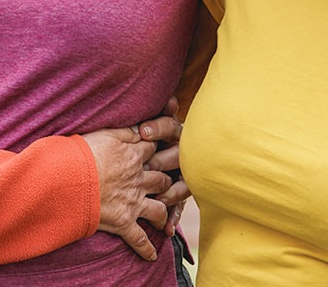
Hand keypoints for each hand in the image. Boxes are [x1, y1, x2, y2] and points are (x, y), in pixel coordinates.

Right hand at [82, 127, 170, 260]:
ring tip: (164, 219)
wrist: (68, 178)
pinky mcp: (124, 222)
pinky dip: (147, 249)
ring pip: (159, 209)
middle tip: (167, 184)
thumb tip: (139, 128)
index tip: (157, 149)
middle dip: (166, 181)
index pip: (153, 150)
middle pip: (162, 179)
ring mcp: (133, 201)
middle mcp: (138, 179)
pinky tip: (152, 255)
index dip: (156, 149)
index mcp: (132, 155)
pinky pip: (139, 239)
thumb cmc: (80, 153)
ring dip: (164, 214)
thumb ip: (124, 131)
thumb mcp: (103, 132)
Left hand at [140, 106, 190, 235]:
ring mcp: (185, 173)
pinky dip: (173, 216)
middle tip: (149, 165)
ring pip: (182, 183)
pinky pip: (179, 205)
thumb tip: (170, 100)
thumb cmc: (149, 135)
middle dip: (162, 161)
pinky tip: (166, 227)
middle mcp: (183, 152)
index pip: (170, 126)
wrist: (159, 153)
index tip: (142, 131)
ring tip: (158, 196)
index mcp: (175, 131)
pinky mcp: (181, 192)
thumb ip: (158, 115)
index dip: (157, 128)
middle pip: (178, 155)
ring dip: (170, 190)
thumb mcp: (150, 125)